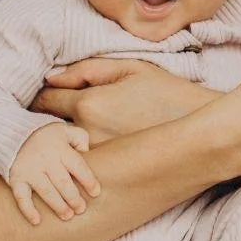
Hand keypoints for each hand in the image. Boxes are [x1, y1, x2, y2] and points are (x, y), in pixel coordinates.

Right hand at [7, 123, 101, 224]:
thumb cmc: (48, 136)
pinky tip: (37, 221)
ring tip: (68, 216)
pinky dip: (27, 209)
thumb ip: (80, 138)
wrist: (14, 134)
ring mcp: (29, 170)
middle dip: (73, 198)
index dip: (88, 180)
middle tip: (81, 209)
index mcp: (60, 148)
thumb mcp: (65, 130)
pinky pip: (21, 196)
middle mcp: (45, 160)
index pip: (78, 166)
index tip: (96, 193)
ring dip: (58, 206)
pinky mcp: (16, 178)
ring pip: (46, 191)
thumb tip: (88, 153)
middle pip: (62, 182)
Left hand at [30, 58, 211, 144]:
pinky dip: (78, 155)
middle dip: (46, 119)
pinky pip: (80, 161)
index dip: (42, 95)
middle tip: (53, 114)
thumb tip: (51, 77)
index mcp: (90, 103)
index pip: (44, 100)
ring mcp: (98, 157)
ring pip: (62, 148)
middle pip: (47, 127)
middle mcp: (88, 134)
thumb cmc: (166, 91)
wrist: (199, 125)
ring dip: (60, 140)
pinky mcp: (109, 172)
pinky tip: (89, 148)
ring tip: (69, 133)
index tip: (45, 94)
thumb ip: (85, 70)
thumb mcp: (128, 68)